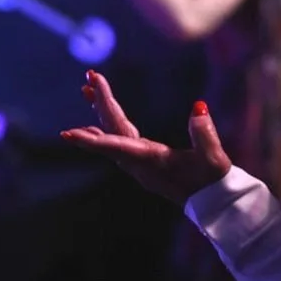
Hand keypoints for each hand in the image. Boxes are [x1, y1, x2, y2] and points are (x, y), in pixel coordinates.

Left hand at [62, 70, 232, 202]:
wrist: (212, 202)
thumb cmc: (213, 181)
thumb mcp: (214, 158)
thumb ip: (205, 133)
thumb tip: (198, 106)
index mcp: (152, 161)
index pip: (117, 147)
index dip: (91, 141)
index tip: (67, 133)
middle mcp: (139, 162)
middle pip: (113, 131)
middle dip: (101, 103)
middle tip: (89, 77)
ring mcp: (139, 163)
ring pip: (113, 135)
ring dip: (102, 111)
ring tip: (87, 90)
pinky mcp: (144, 161)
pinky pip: (118, 141)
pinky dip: (105, 129)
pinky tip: (94, 125)